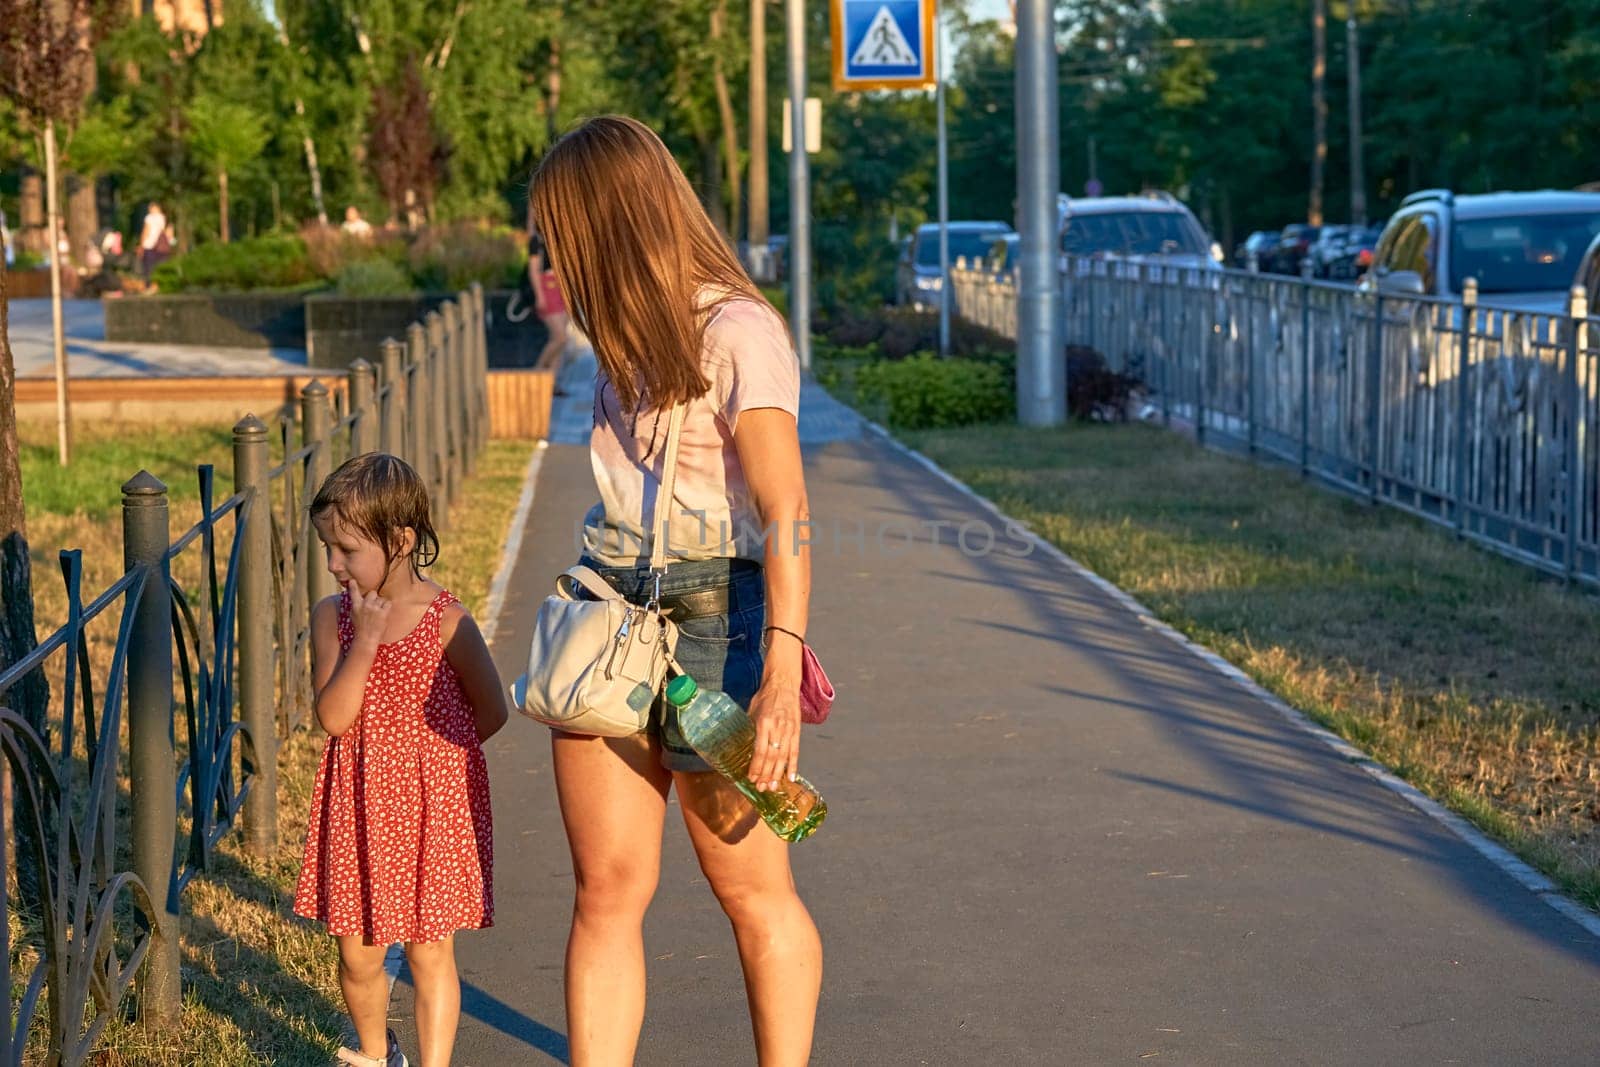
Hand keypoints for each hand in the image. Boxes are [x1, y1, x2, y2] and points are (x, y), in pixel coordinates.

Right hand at [347, 580, 390, 649]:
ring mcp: (374, 608)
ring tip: (378, 614)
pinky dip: (387, 607)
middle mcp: (365, 605)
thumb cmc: (360, 627)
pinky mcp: (382, 613)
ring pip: (381, 599)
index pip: (354, 593)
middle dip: (375, 598)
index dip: (353, 586)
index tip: (352, 580)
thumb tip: (357, 598)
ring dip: (381, 604)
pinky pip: (388, 603)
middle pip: (373, 593)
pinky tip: (384, 613)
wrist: (366, 638)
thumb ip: (356, 605)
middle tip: (374, 607)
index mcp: (356, 606)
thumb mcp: (354, 615)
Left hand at [746, 676, 800, 792]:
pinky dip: (793, 766)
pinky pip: (795, 751)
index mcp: (764, 723)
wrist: (783, 684)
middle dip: (765, 774)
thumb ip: (750, 729)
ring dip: (777, 774)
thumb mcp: (752, 711)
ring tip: (772, 787)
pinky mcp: (797, 731)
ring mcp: (789, 730)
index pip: (760, 750)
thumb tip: (742, 747)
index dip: (756, 766)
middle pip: (772, 757)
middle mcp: (778, 728)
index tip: (751, 778)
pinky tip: (791, 778)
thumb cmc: (765, 697)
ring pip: (784, 757)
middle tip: (760, 788)